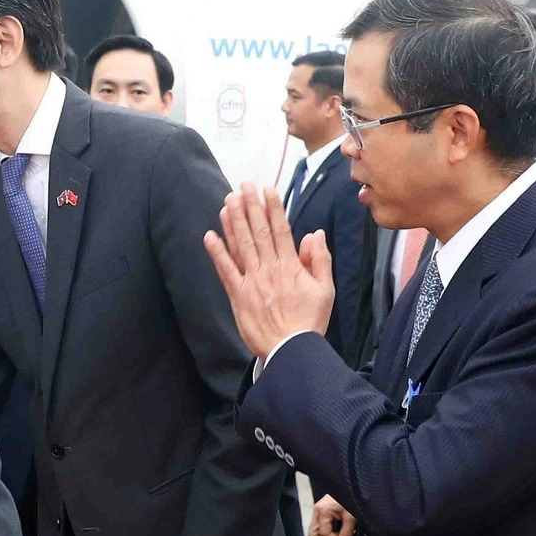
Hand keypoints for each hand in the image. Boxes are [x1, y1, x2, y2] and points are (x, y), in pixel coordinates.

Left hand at [203, 183, 334, 360]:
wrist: (291, 350)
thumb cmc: (309, 322)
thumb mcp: (325, 290)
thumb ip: (319, 260)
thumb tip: (314, 234)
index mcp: (292, 266)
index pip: (281, 230)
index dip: (272, 207)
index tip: (267, 189)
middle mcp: (270, 269)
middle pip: (258, 232)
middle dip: (250, 206)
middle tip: (243, 185)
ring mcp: (252, 282)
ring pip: (241, 245)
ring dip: (234, 221)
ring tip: (228, 201)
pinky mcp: (238, 296)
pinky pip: (226, 270)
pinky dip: (217, 252)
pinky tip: (210, 235)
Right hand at [310, 495, 355, 535]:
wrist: (352, 486)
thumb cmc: (351, 496)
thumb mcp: (351, 516)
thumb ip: (346, 533)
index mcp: (322, 510)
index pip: (324, 534)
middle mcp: (317, 510)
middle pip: (313, 534)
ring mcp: (318, 510)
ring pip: (315, 530)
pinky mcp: (322, 510)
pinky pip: (320, 525)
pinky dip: (327, 530)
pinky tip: (338, 530)